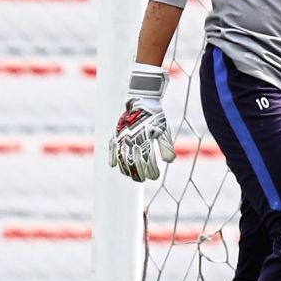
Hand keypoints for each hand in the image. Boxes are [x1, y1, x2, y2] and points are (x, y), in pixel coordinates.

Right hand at [108, 65, 176, 181]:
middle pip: (133, 162)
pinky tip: (113, 165)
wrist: (142, 101)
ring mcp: (122, 137)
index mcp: (145, 138)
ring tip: (131, 175)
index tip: (155, 177)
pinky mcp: (116, 133)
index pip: (148, 160)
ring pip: (121, 158)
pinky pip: (111, 147)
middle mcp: (132, 139)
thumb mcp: (164, 130)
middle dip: (138, 174)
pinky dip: (111, 157)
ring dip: (125, 169)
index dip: (151, 171)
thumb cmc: (156, 117)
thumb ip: (166, 146)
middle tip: (143, 180)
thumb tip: (169, 161)